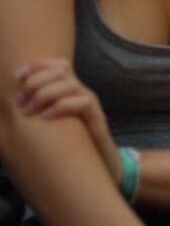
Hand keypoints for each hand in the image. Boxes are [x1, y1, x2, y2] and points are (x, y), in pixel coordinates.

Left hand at [15, 58, 121, 182]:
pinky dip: (62, 106)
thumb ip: (38, 110)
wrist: (99, 163)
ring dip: (45, 94)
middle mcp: (81, 92)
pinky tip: (47, 118)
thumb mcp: (51, 122)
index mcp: (69, 90)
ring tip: (28, 111)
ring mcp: (90, 103)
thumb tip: (11, 106)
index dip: (38, 65)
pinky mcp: (97, 117)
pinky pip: (83, 102)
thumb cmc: (70, 143)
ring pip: (70, 84)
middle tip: (20, 103)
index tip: (17, 76)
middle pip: (61, 70)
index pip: (58, 65)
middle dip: (36, 82)